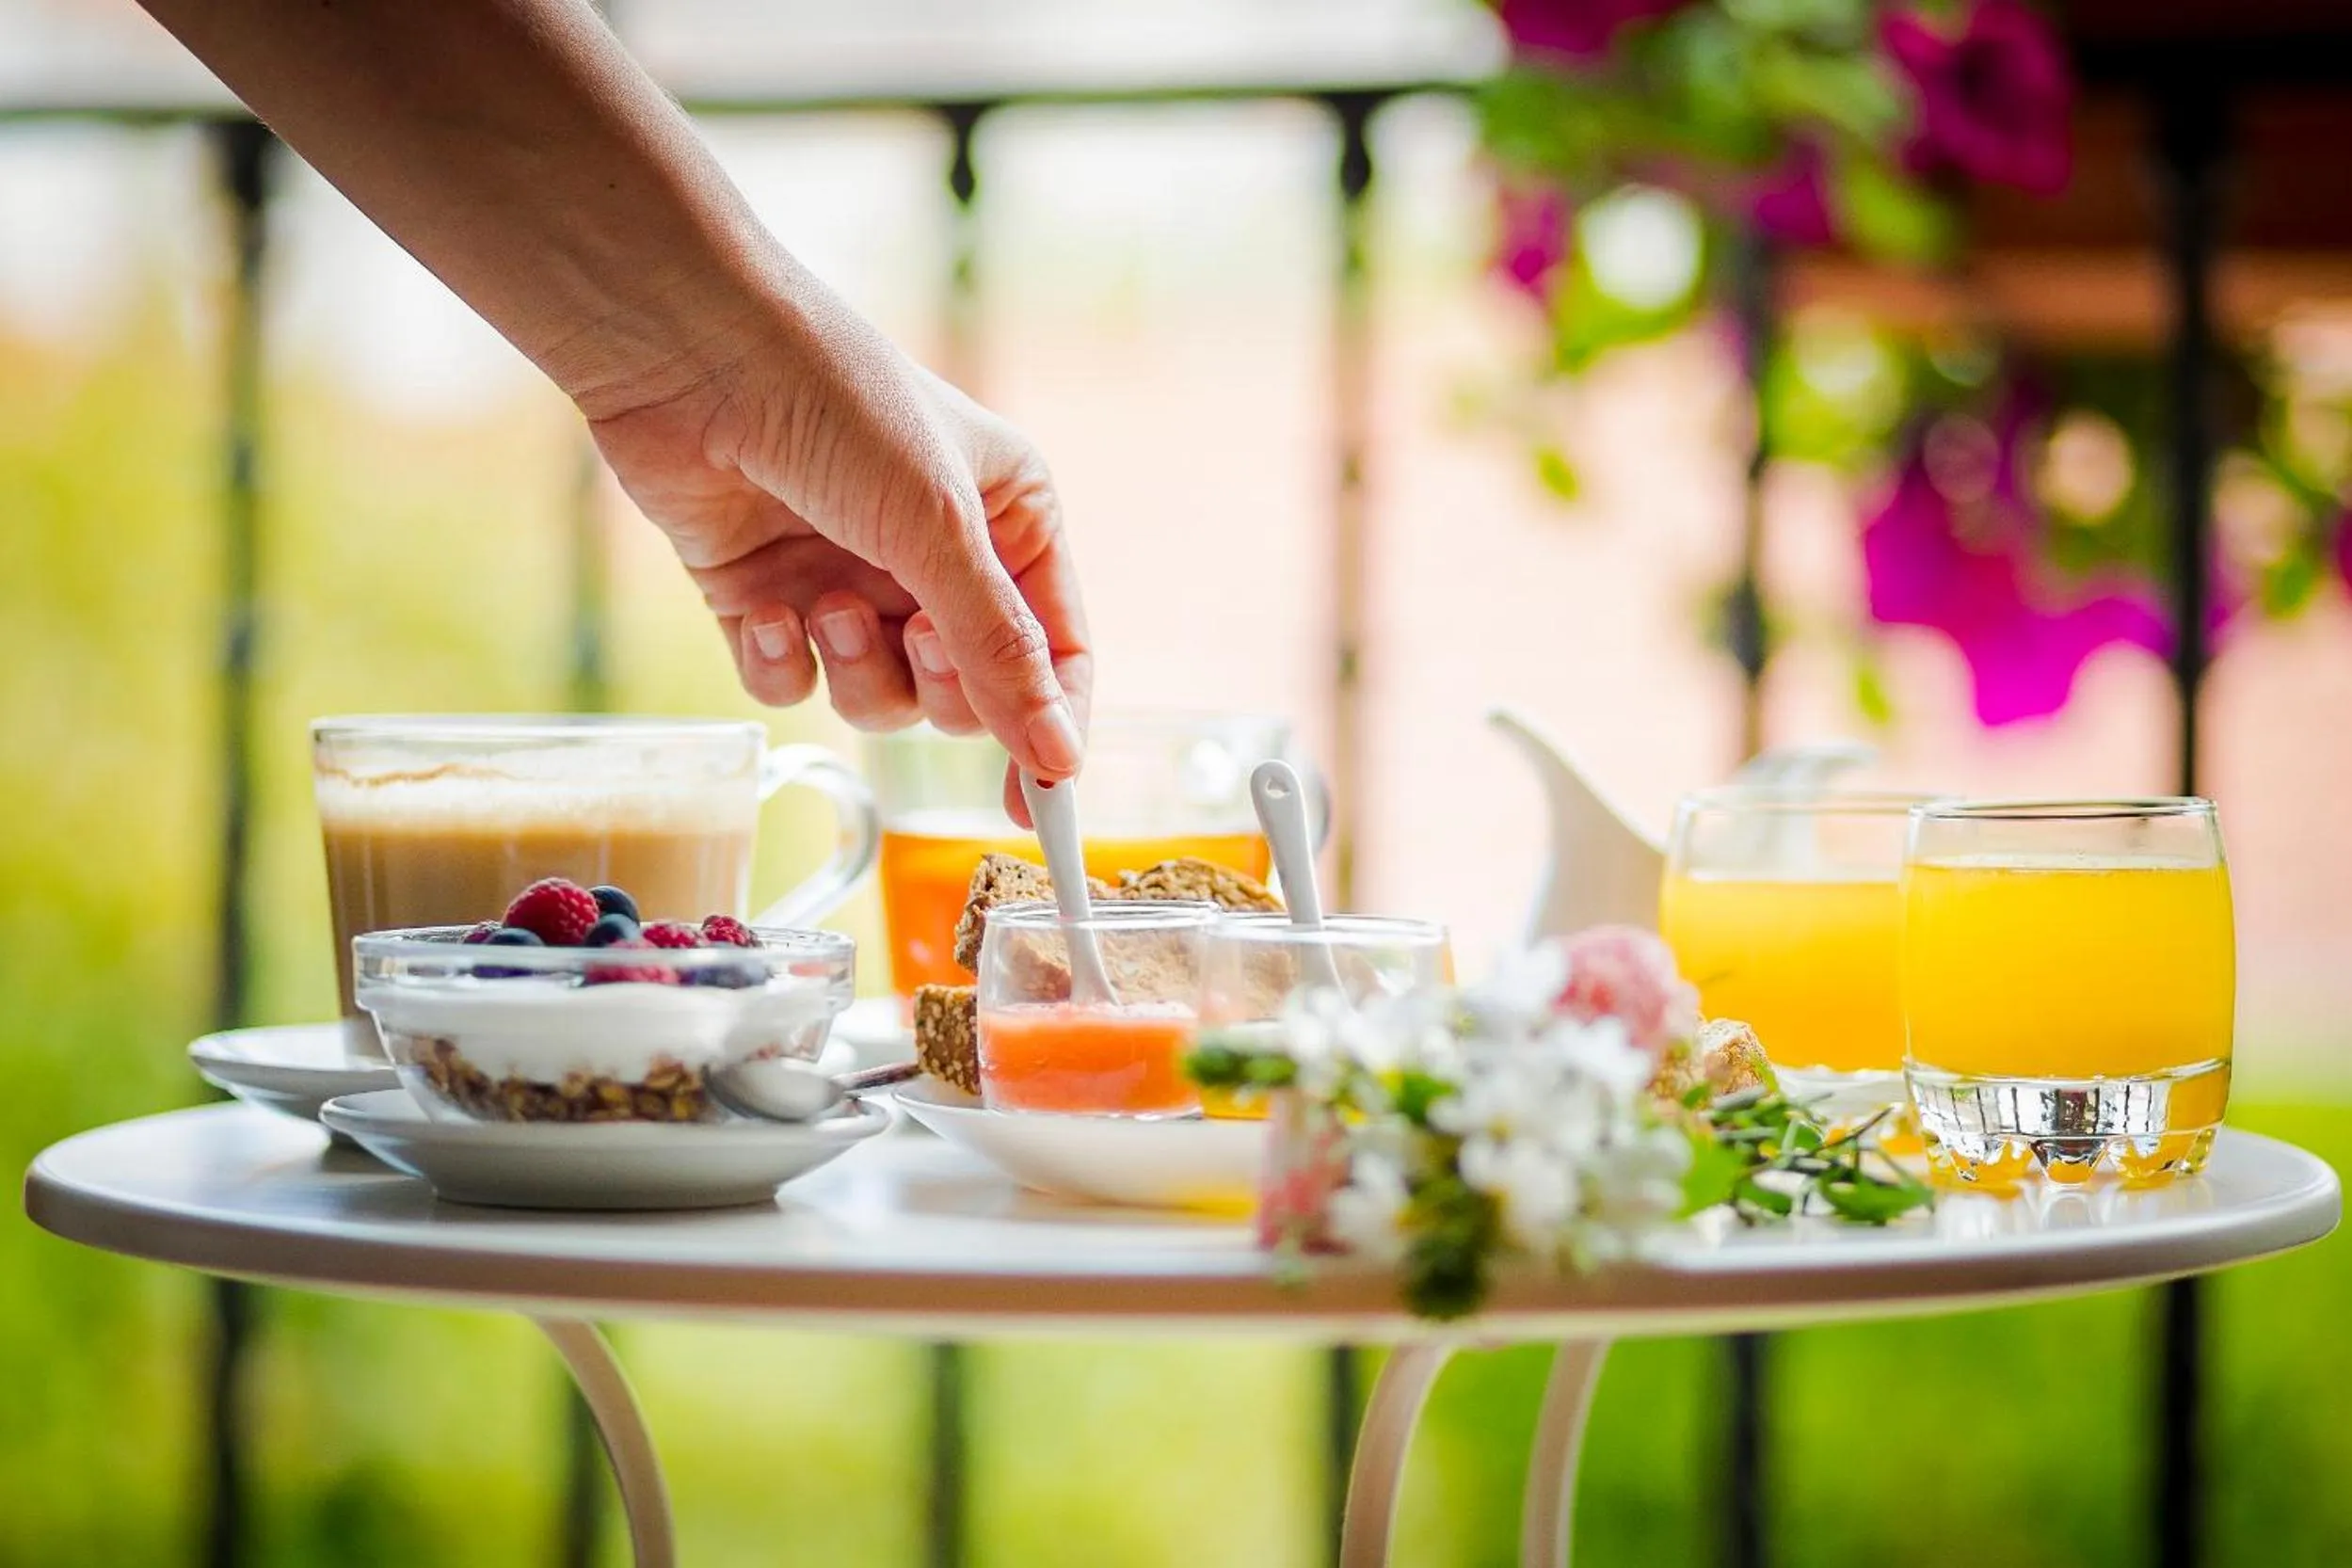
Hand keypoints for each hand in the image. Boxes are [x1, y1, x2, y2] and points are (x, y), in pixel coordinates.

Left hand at [584, 293, 1091, 822]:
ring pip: (882, 696)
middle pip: (969, 690)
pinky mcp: (765, 596)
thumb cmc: (839, 407)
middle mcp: (935, 555)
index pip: (1055, 652)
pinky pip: (793, 681)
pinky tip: (764, 606)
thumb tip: (1059, 761)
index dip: (1050, 726)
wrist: (689, 352)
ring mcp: (848, 578)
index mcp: (1010, 519)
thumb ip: (1000, 654)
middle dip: (943, 681)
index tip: (1041, 800)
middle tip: (918, 636)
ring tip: (825, 605)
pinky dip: (781, 660)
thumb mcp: (940, 531)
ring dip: (858, 668)